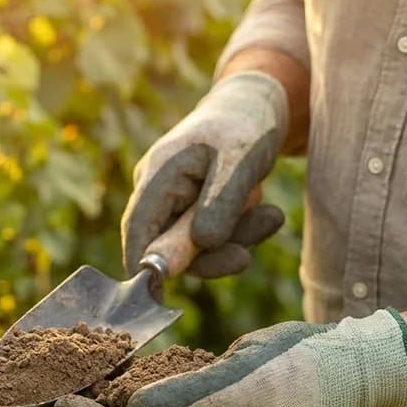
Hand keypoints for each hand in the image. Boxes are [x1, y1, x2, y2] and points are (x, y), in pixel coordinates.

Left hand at [41, 310, 406, 406]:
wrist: (346, 362)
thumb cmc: (305, 370)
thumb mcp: (250, 380)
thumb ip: (191, 397)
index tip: (56, 405)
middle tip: (42, 392)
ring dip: (103, 397)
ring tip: (63, 376)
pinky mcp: (209, 398)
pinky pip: (160, 395)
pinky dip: (132, 380)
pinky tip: (107, 362)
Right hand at [122, 72, 288, 277]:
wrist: (259, 105)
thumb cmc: (245, 126)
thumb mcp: (240, 162)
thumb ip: (219, 205)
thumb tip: (201, 246)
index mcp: (158, 175)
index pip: (136, 232)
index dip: (145, 268)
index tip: (160, 300)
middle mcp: (159, 192)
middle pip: (168, 246)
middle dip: (210, 255)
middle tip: (244, 257)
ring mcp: (177, 202)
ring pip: (197, 246)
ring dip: (234, 240)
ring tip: (270, 215)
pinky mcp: (197, 210)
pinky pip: (214, 236)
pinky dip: (240, 232)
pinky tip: (266, 212)